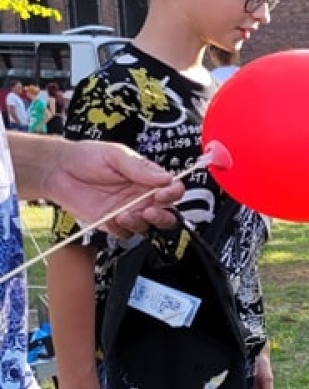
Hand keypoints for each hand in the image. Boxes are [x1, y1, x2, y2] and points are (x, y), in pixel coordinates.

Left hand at [40, 139, 183, 237]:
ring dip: (140, 223)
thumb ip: (140, 167)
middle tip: (149, 210)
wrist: (56, 170)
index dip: (172, 193)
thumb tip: (166, 177)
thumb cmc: (85, 157)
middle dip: (162, 215)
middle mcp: (140, 196)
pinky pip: (125, 234)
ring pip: (148, 226)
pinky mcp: (112, 223)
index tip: (164, 192)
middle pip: (166, 214)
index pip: (171, 189)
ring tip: (124, 214)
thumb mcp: (115, 154)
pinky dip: (122, 230)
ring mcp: (127, 211)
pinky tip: (112, 219)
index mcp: (146, 178)